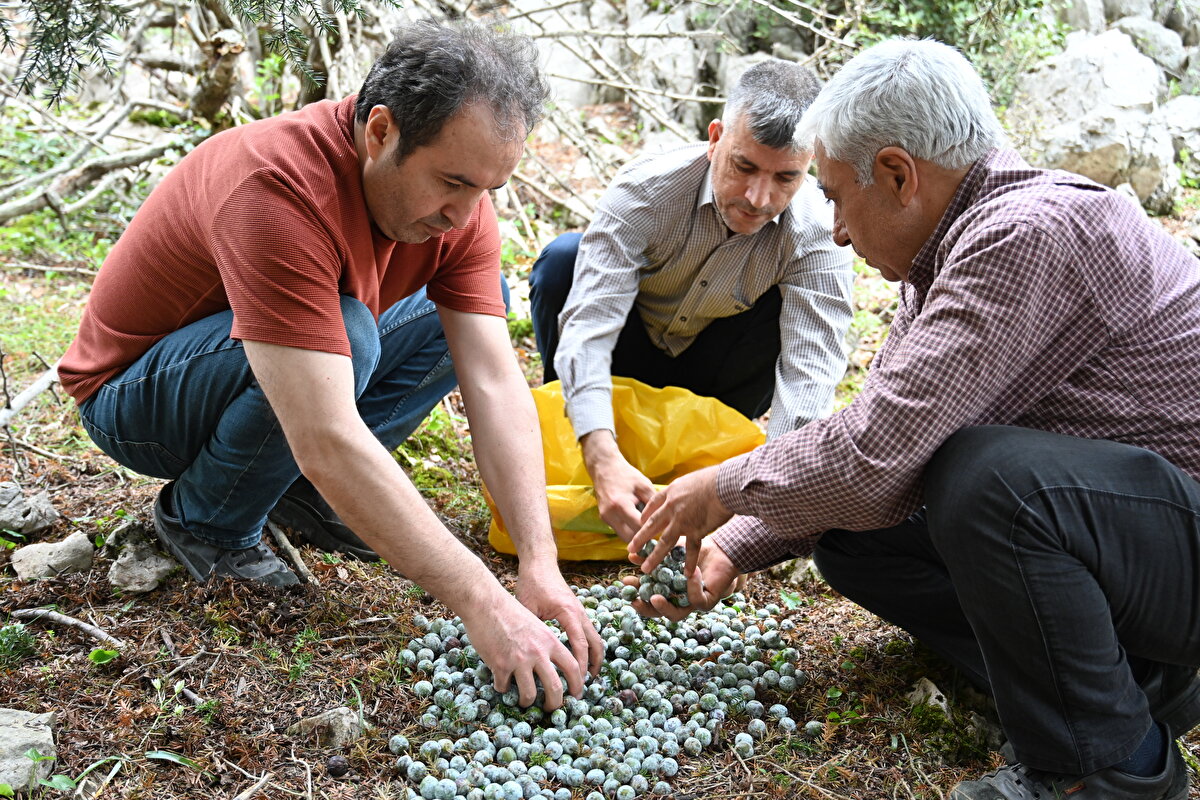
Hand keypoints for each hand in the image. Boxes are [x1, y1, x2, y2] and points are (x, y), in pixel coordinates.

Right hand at [459, 587, 584, 710]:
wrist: (485, 603)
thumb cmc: (509, 611)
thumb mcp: (535, 624)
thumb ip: (544, 644)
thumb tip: (550, 666)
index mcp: (550, 641)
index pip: (573, 668)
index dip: (577, 685)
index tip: (575, 695)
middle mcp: (538, 652)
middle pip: (555, 688)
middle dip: (555, 704)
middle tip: (551, 709)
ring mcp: (519, 660)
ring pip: (529, 695)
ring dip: (526, 702)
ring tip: (524, 702)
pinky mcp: (500, 665)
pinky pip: (504, 687)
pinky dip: (502, 688)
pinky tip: (500, 682)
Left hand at [516, 562, 604, 681]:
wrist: (540, 562)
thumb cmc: (532, 583)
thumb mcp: (526, 607)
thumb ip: (530, 630)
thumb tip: (525, 656)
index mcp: (569, 613)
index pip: (580, 645)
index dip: (579, 666)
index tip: (576, 684)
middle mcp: (579, 613)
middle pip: (596, 644)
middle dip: (593, 666)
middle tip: (584, 686)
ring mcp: (580, 611)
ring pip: (595, 639)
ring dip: (594, 658)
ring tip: (585, 677)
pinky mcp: (577, 611)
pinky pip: (588, 633)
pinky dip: (588, 648)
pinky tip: (579, 659)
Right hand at [581, 430, 655, 541]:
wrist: (604, 467)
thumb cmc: (626, 474)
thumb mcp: (643, 485)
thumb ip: (653, 503)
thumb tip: (664, 519)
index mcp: (620, 504)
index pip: (638, 527)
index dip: (652, 530)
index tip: (663, 530)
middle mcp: (610, 514)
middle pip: (630, 538)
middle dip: (643, 537)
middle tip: (657, 534)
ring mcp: (605, 517)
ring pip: (623, 537)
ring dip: (635, 535)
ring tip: (648, 528)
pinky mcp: (603, 518)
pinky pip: (619, 530)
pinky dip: (629, 529)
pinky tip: (638, 521)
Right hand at [622, 538, 739, 621]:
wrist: (721, 550)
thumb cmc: (695, 551)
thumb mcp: (670, 552)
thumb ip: (653, 555)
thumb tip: (631, 554)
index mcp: (668, 590)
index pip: (649, 597)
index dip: (636, 593)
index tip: (624, 583)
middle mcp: (679, 601)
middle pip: (659, 612)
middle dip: (645, 607)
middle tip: (633, 600)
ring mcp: (692, 604)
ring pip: (676, 615)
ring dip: (664, 608)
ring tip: (654, 598)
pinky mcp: (708, 602)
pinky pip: (696, 599)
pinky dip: (692, 587)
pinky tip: (690, 573)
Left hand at [628, 465, 731, 576]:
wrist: (725, 484)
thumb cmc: (715, 478)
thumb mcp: (692, 478)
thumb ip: (686, 488)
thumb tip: (688, 489)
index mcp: (671, 492)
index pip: (653, 505)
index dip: (646, 514)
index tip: (640, 522)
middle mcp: (672, 507)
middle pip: (652, 525)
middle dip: (640, 538)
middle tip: (630, 549)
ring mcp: (682, 520)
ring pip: (664, 541)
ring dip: (655, 557)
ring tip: (646, 569)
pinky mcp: (696, 530)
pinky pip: (691, 549)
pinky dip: (690, 562)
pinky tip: (688, 573)